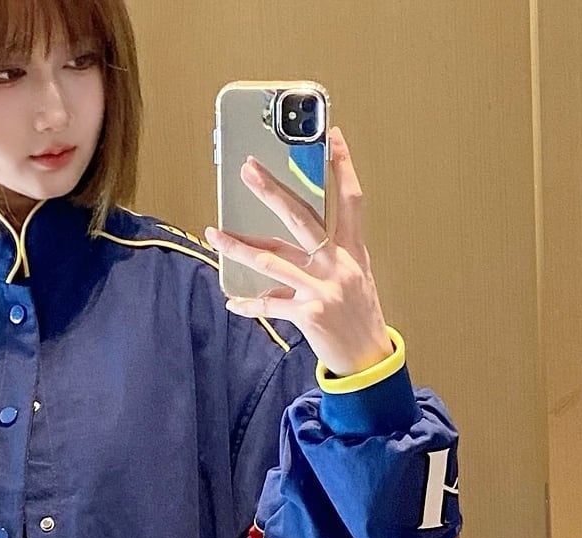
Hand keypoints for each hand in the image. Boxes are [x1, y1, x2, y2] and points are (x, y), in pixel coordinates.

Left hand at [205, 126, 393, 376]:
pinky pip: (269, 305)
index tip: (334, 135)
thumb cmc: (358, 314)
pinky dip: (248, 304)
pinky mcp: (308, 314)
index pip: (350, 198)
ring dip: (238, 247)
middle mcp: (338, 263)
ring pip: (271, 260)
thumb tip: (289, 242)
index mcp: (352, 249)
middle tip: (248, 169)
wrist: (368, 358)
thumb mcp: (354, 276)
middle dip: (271, 192)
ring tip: (213, 234)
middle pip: (300, 218)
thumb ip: (328, 255)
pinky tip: (231, 302)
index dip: (343, 166)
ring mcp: (323, 288)